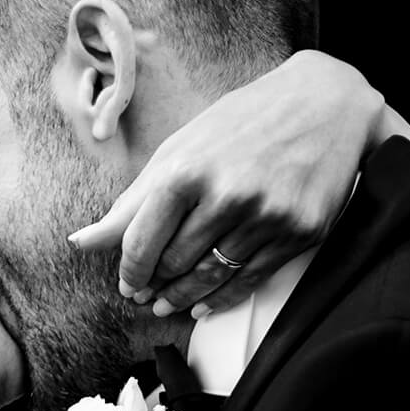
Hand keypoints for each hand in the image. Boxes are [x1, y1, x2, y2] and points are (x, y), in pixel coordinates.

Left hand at [67, 49, 382, 318]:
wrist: (326, 104)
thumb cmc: (245, 122)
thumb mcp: (183, 148)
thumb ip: (133, 200)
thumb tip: (83, 242)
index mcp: (188, 170)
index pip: (142, 241)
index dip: (130, 270)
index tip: (127, 282)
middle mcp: (226, 195)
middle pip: (174, 263)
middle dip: (155, 284)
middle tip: (147, 295)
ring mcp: (266, 217)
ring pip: (211, 277)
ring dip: (184, 297)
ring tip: (170, 303)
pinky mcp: (298, 233)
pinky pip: (251, 280)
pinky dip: (223, 300)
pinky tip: (205, 305)